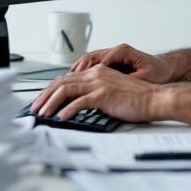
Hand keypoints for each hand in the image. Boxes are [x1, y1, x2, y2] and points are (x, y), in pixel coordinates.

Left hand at [30, 64, 164, 122]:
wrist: (155, 99)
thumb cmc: (137, 99)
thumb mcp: (112, 92)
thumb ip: (95, 94)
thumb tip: (77, 106)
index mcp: (97, 71)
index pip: (67, 78)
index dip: (51, 90)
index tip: (42, 101)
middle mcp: (96, 74)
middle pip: (61, 82)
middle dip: (45, 96)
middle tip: (35, 109)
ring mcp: (99, 83)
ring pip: (65, 90)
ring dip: (51, 103)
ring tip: (43, 114)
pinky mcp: (103, 95)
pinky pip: (78, 102)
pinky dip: (67, 111)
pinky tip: (60, 118)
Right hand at [70, 43, 175, 83]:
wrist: (166, 67)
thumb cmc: (158, 72)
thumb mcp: (145, 77)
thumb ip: (129, 79)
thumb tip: (114, 86)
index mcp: (122, 51)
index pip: (99, 60)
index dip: (87, 72)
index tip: (78, 82)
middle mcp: (115, 50)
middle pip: (89, 57)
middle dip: (76, 71)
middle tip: (65, 83)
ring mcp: (112, 54)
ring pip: (88, 60)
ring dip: (77, 71)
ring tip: (65, 83)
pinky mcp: (111, 61)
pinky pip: (92, 64)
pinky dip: (82, 72)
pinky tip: (75, 82)